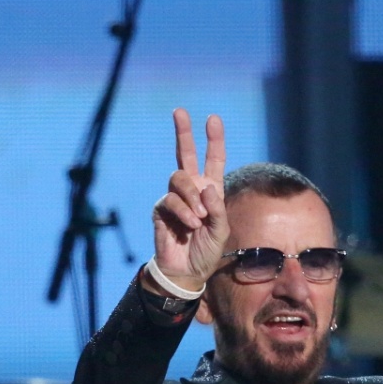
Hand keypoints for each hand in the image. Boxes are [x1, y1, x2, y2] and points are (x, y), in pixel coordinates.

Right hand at [150, 109, 230, 290]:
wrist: (186, 271)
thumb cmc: (206, 251)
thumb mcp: (221, 230)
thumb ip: (217, 208)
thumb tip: (206, 187)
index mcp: (210, 190)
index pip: (213, 160)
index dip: (213, 140)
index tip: (212, 119)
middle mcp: (192, 189)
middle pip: (185, 154)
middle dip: (183, 132)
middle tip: (180, 111)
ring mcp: (175, 198)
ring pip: (179, 178)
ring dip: (191, 197)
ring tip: (199, 219)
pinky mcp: (161, 209)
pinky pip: (170, 200)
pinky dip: (183, 212)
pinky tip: (190, 225)